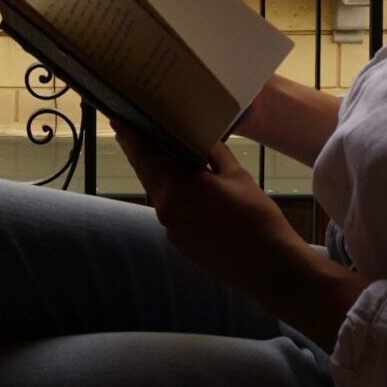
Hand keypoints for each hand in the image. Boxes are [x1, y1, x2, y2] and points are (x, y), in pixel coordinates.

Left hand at [111, 123, 361, 343]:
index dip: (131, 135)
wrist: (268, 267)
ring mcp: (170, 226)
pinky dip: (164, 190)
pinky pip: (166, 207)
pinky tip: (172, 182)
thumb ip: (215, 154)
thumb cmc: (257, 217)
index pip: (147, 154)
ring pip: (155, 190)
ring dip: (149, 170)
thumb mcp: (238, 176)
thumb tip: (202, 138)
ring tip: (145, 150)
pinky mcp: (179, 240)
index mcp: (178, 186)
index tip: (118, 119)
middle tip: (125, 128)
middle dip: (136, 150)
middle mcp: (166, 207)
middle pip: (146, 172)